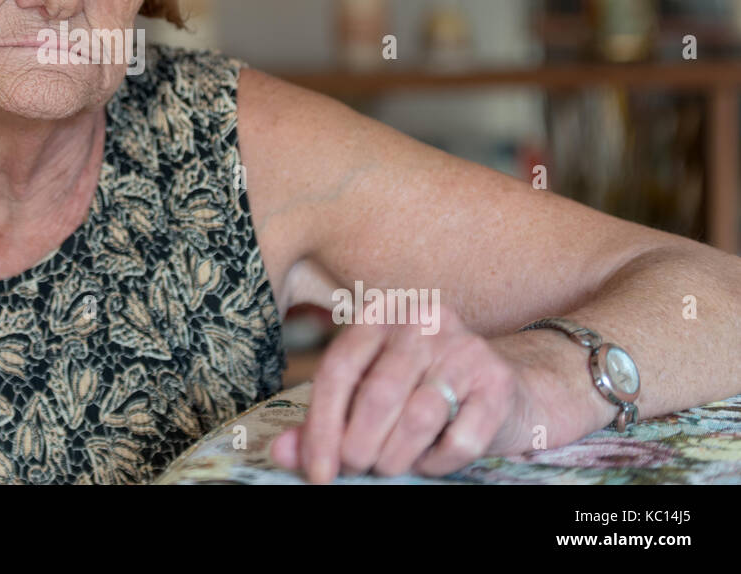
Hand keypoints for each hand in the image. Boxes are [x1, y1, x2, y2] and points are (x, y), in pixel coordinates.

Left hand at [269, 302, 539, 482]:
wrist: (504, 389)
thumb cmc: (420, 391)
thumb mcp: (368, 396)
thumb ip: (323, 420)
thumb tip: (281, 452)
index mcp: (379, 314)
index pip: (338, 369)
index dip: (322, 426)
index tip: (318, 471)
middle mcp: (421, 320)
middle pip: (377, 395)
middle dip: (359, 446)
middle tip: (357, 468)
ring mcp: (463, 347)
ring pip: (416, 418)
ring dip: (396, 457)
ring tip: (390, 465)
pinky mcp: (497, 381)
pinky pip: (459, 439)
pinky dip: (437, 462)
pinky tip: (430, 459)